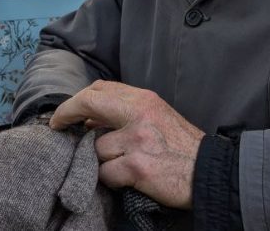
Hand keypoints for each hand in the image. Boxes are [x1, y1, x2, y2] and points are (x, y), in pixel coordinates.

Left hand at [50, 80, 204, 208]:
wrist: (210, 172)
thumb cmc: (183, 147)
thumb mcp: (157, 118)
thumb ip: (126, 114)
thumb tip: (89, 121)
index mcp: (144, 99)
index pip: (101, 89)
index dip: (77, 100)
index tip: (65, 112)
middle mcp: (139, 114)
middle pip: (89, 103)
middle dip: (68, 114)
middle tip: (58, 126)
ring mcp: (137, 140)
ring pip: (96, 148)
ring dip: (102, 160)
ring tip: (123, 165)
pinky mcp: (137, 167)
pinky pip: (105, 173)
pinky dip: (112, 179)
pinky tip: (128, 179)